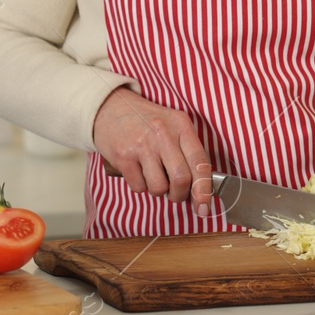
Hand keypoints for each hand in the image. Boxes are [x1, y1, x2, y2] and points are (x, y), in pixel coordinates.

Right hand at [92, 87, 213, 214]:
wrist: (110, 108)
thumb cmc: (145, 121)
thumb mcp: (172, 125)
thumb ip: (187, 151)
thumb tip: (201, 188)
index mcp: (180, 125)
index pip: (200, 162)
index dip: (205, 189)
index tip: (204, 206)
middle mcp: (162, 134)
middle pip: (181, 179)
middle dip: (179, 195)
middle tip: (175, 194)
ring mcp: (142, 145)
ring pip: (159, 187)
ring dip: (158, 190)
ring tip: (153, 176)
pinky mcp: (123, 157)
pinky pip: (139, 187)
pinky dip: (140, 185)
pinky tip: (137, 170)